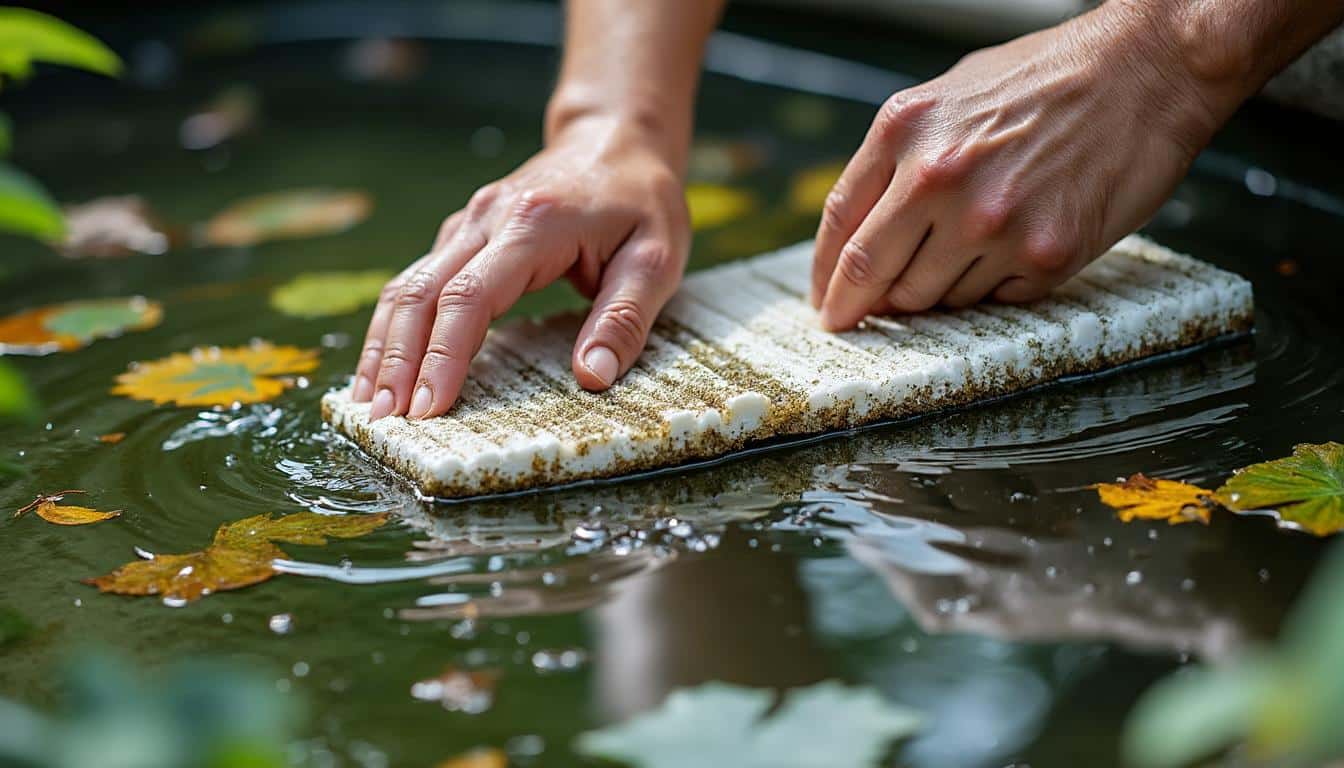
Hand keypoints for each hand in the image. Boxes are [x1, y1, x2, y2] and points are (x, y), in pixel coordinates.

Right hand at [353, 115, 689, 419]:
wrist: (616, 138)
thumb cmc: (641, 201)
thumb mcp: (656, 259)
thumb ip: (624, 319)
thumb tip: (592, 377)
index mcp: (534, 224)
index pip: (472, 297)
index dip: (445, 355)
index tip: (429, 407)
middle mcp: (488, 218)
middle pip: (422, 292)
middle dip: (399, 359)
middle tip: (387, 419)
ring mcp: (469, 223)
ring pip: (408, 285)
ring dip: (384, 345)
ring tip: (371, 403)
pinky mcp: (463, 233)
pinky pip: (417, 280)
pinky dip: (396, 325)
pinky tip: (385, 365)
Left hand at [811, 3, 1221, 329]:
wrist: (1149, 68)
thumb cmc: (1048, 77)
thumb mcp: (949, 94)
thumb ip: (897, 157)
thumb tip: (860, 231)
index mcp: (904, 131)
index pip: (840, 227)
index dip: (826, 278)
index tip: (826, 304)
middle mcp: (939, 178)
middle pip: (872, 276)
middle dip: (860, 307)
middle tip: (863, 319)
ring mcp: (992, 222)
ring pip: (931, 299)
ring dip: (936, 292)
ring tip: (972, 251)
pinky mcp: (1043, 255)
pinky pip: (992, 300)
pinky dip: (994, 286)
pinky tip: (1017, 245)